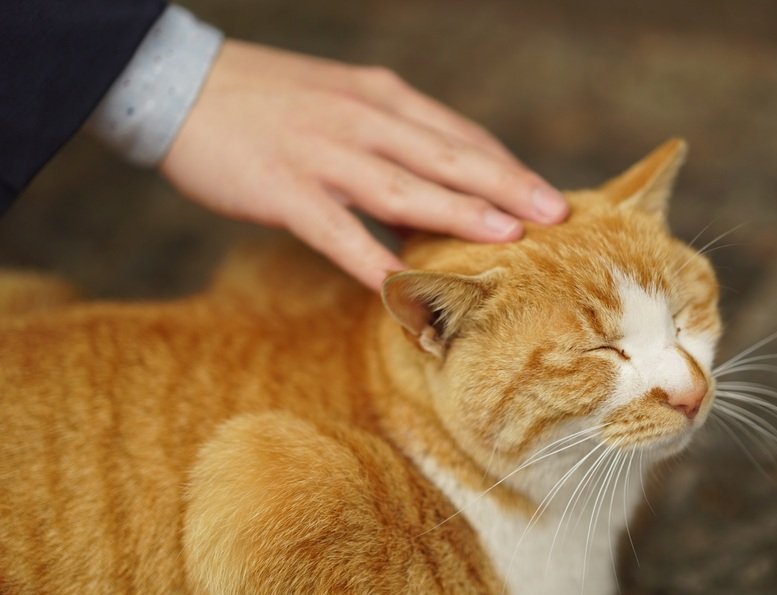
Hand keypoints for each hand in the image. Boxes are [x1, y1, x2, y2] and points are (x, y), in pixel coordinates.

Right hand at [160, 40, 567, 289]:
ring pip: (405, 188)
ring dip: (460, 213)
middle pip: (448, 156)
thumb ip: (390, 136)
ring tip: (509, 236)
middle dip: (507, 186)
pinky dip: (372, 259)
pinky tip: (402, 286)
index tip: (544, 194)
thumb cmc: (267, 100)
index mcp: (381, 98)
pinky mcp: (285, 189)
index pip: (459, 135)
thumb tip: (436, 183)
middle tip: (556, 213)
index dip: (506, 166)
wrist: (179, 84)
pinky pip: (337, 231)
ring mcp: (324, 154)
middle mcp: (363, 120)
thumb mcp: (341, 100)